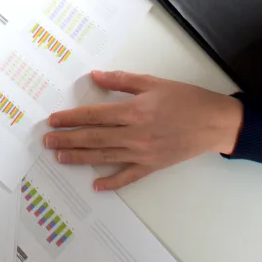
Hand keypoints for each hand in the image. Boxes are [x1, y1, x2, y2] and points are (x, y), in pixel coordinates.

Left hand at [45, 70, 242, 190]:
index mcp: (134, 111)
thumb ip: (122, 80)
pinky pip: (128, 176)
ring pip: (105, 157)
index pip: (94, 115)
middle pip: (94, 138)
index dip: (71, 118)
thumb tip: (96, 76)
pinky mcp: (152, 165)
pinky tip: (96, 185)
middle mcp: (135, 134)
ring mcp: (143, 153)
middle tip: (47, 140)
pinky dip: (112, 182)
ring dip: (80, 157)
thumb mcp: (152, 82)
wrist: (214, 122)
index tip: (54, 119)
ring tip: (60, 157)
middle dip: (68, 139)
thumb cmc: (185, 99)